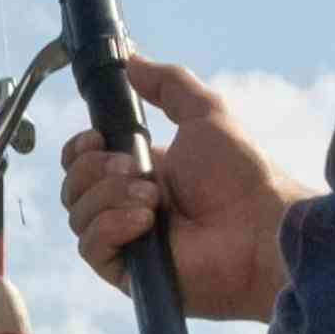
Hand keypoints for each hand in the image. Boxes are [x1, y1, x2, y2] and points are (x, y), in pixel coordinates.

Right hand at [58, 59, 296, 320]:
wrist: (261, 227)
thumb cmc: (243, 175)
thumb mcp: (206, 113)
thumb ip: (168, 84)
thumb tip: (131, 59)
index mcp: (140, 173)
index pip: (82, 162)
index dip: (80, 149)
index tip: (97, 137)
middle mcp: (128, 207)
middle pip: (73, 185)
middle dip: (98, 169)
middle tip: (139, 170)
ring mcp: (127, 241)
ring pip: (78, 213)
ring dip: (111, 196)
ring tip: (155, 198)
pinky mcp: (129, 274)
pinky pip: (90, 247)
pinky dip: (112, 226)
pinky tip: (146, 221)